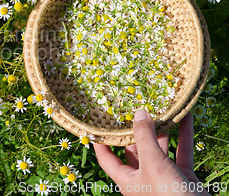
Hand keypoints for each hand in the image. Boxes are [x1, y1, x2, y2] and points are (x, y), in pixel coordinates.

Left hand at [94, 110, 209, 195]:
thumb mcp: (152, 164)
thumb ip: (145, 138)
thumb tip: (139, 113)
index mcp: (126, 179)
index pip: (106, 157)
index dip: (101, 141)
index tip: (98, 122)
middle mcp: (142, 177)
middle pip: (135, 148)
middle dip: (137, 129)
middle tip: (136, 106)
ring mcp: (162, 177)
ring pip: (159, 148)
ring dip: (162, 129)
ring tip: (162, 107)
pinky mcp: (182, 177)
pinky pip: (181, 152)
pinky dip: (184, 135)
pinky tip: (186, 117)